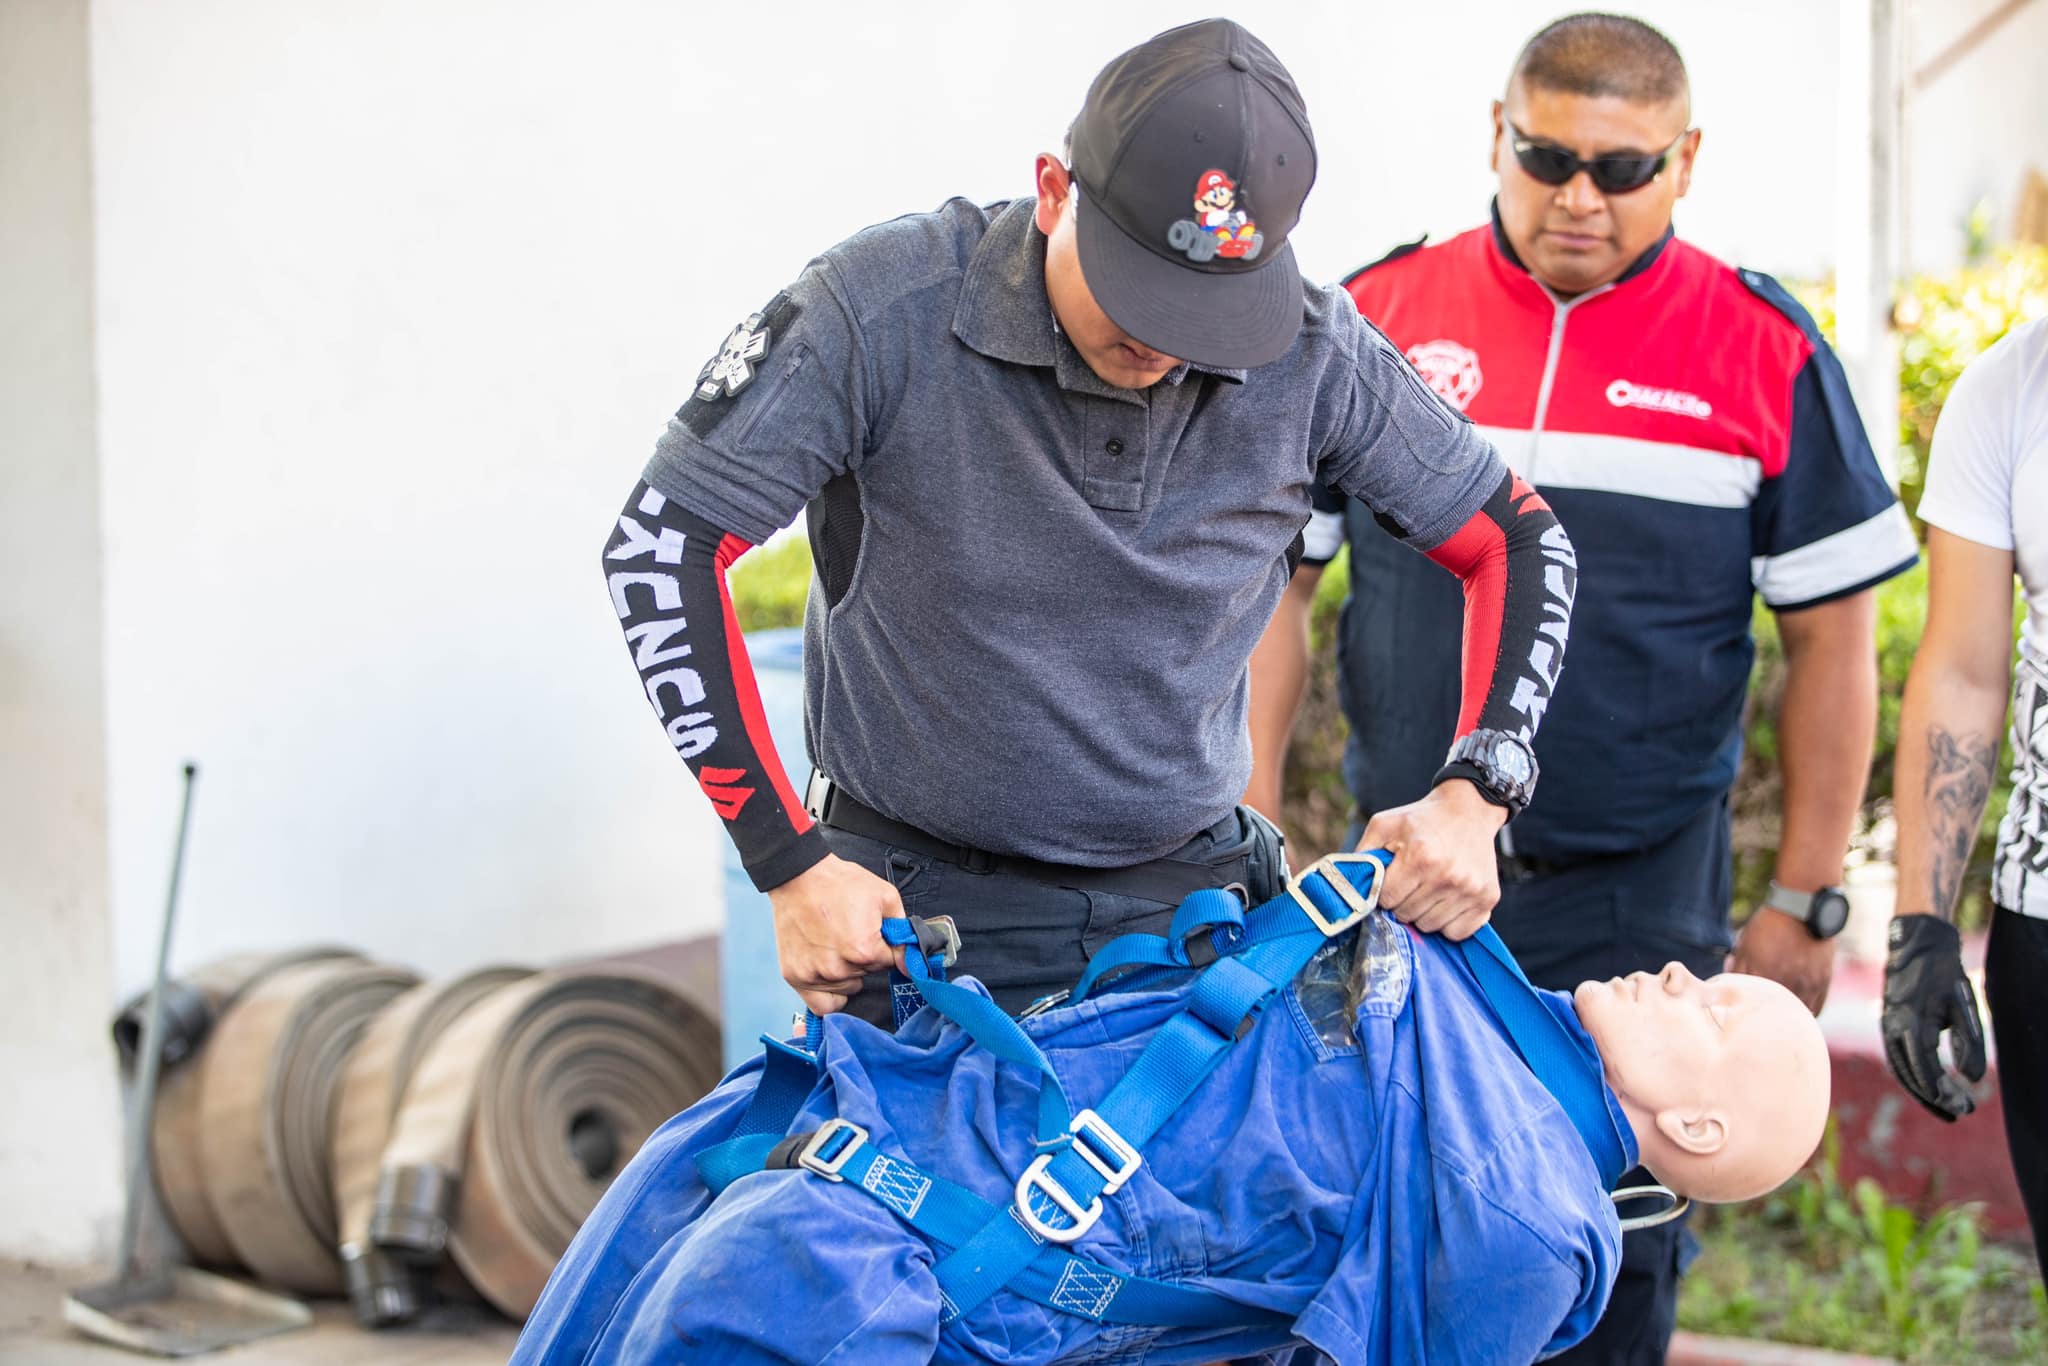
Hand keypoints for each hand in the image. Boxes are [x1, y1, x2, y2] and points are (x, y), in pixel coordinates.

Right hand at [767, 854, 906, 1016]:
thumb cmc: (837, 883)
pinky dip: (827, 992)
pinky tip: (827, 972)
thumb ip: (903, 931)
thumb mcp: (884, 896)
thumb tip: (912, 961)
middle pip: (867, 974)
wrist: (798, 876)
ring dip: (846, 972)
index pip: (888, 963)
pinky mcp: (795, 977)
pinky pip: (821, 1003)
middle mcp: (839, 968)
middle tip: (850, 933)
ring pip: (847, 987)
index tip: (873, 935)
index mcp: (864, 950)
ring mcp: (815, 974)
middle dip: (864, 957)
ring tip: (834, 944)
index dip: (883, 946)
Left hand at [1355, 780, 1505, 939]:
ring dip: (1423, 913)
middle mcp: (1448, 875)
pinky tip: (1447, 898)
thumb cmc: (1422, 820)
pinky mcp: (1488, 899)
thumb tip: (1344, 886)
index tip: (1392, 880)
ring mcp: (1471, 889)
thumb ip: (1362, 854)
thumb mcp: (1385, 824)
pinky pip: (1457, 933)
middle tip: (1411, 882)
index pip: (1388, 900)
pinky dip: (1448, 922)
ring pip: (1430, 927)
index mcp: (1420, 856)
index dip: (1385, 893)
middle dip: (1403, 903)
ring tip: (1429, 887)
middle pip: (1408, 915)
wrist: (1469, 810)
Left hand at [1729, 906, 1835, 1013]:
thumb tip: (1724, 984)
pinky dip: (1807, 1013)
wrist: (1803, 910)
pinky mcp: (1823, 982)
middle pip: (1775, 1013)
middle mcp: (1787, 982)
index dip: (1744, 1010)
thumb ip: (1736, 968)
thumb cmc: (1769, 927)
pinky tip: (1798, 1012)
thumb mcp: (1746, 944)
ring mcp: (1808, 984)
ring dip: (1789, 1017)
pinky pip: (1817, 1008)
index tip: (1740, 1015)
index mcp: (1763, 973)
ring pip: (1797, 1014)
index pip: (1750, 1004)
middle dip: (1766, 1018)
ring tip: (1780, 1018)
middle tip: (1761, 1021)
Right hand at [1881, 913, 1986, 1121]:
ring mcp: (1887, 1026)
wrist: (1916, 943)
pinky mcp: (1889, 1023)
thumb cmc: (1943, 973)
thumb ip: (1968, 1042)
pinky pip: (1896, 1058)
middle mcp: (1893, 1028)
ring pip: (1900, 1069)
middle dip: (1934, 1099)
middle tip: (1961, 1113)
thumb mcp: (1963, 1005)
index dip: (1944, 1093)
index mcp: (1910, 1024)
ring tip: (1945, 1106)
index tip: (1965, 1107)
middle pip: (1910, 1076)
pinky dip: (1912, 1075)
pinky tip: (1928, 1084)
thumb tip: (1972, 1079)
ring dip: (1921, 1091)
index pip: (1925, 1070)